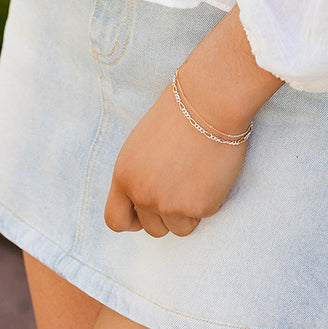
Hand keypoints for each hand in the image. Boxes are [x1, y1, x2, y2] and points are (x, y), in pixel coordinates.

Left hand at [103, 6, 281, 238]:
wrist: (210, 100)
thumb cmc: (180, 113)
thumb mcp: (142, 145)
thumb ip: (139, 175)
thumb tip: (144, 202)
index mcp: (124, 175)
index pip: (116, 219)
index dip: (133, 220)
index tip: (146, 214)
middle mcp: (142, 194)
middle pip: (152, 228)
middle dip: (167, 214)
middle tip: (184, 185)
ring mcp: (169, 203)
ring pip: (179, 228)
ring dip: (189, 211)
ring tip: (198, 177)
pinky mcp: (198, 206)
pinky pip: (204, 216)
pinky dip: (210, 200)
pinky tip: (212, 172)